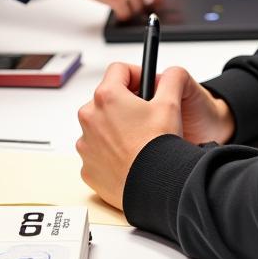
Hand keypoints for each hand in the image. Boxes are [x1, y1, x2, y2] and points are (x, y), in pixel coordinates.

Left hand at [76, 62, 185, 210]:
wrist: (154, 188)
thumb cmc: (159, 149)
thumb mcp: (171, 104)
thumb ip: (171, 79)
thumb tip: (171, 73)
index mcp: (106, 97)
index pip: (118, 70)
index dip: (136, 74)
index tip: (145, 85)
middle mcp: (90, 118)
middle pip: (107, 99)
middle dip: (125, 105)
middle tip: (146, 117)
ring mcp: (86, 144)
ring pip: (101, 127)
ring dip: (116, 129)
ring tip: (138, 141)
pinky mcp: (87, 167)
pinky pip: (97, 153)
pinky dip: (110, 154)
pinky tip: (129, 159)